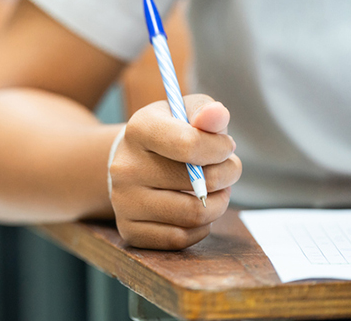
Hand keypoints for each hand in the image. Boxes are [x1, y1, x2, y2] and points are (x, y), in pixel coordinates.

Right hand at [109, 94, 241, 249]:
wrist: (132, 162)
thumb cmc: (170, 135)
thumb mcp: (185, 113)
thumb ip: (206, 111)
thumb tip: (216, 116)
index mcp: (138, 130)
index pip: (189, 145)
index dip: (220, 149)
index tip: (226, 147)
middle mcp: (124, 167)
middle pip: (200, 184)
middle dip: (227, 176)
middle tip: (227, 170)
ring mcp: (123, 201)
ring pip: (193, 215)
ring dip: (218, 204)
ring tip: (215, 191)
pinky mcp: (128, 230)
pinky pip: (179, 239)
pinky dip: (199, 228)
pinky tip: (196, 210)